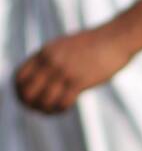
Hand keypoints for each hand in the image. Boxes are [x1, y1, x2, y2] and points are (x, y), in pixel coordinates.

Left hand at [16, 25, 135, 113]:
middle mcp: (50, 61)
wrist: (113, 40)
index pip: (20, 76)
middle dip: (32, 105)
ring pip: (44, 100)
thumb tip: (45, 73)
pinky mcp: (79, 81)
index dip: (20, 91)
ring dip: (47, 110)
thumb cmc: (92, 45)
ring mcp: (64, 71)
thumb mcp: (64, 46)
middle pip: (29, 91)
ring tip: (54, 110)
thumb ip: (52, 58)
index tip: (30, 99)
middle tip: (41, 109)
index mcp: (44, 51)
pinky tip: (65, 108)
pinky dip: (61, 110)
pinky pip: (62, 103)